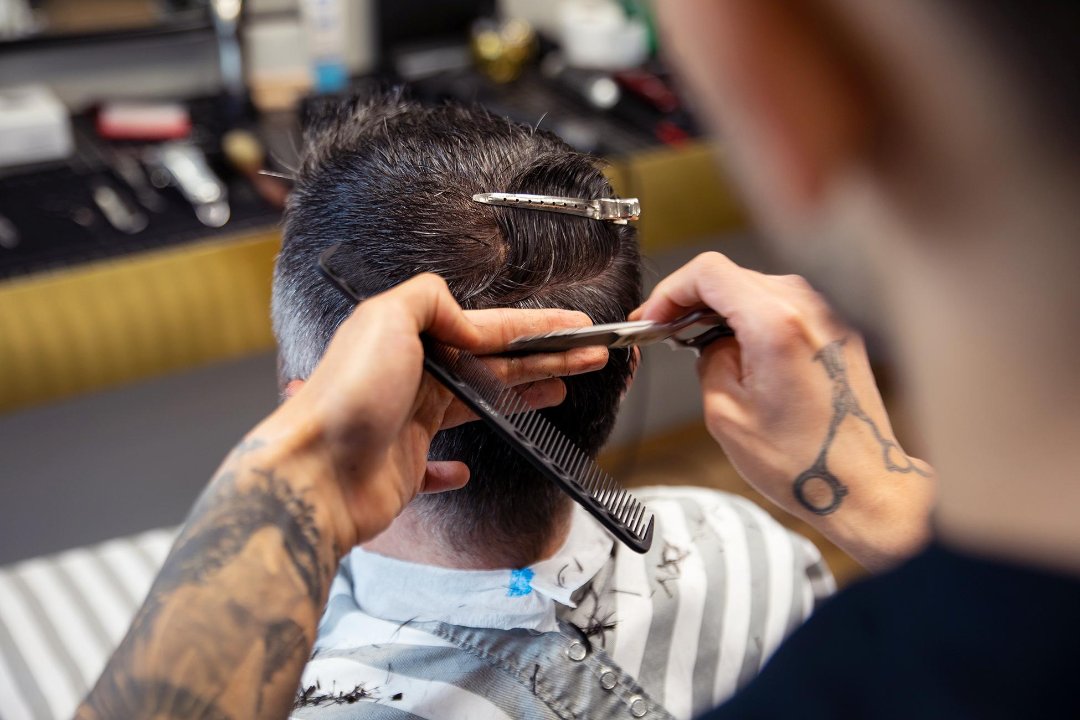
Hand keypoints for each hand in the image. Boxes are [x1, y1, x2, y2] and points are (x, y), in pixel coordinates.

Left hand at [254, 275, 605, 550]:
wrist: (312, 473)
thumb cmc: (345, 399)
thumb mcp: (386, 318)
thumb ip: (429, 301)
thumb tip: (465, 323)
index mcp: (412, 342)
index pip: (491, 331)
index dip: (538, 329)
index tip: (576, 328)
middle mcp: (412, 380)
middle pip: (495, 366)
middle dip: (545, 360)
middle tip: (587, 356)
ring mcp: (408, 426)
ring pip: (478, 407)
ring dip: (520, 398)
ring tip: (558, 390)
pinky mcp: (403, 469)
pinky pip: (435, 467)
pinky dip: (452, 469)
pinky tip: (465, 470)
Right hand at [635, 253, 934, 568]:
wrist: (863, 485)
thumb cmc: (803, 461)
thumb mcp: (726, 413)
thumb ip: (709, 361)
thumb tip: (710, 342)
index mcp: (775, 324)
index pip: (710, 272)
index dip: (670, 291)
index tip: (654, 318)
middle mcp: (808, 310)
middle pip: (734, 275)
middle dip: (694, 300)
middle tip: (667, 330)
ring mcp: (829, 318)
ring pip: (760, 289)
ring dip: (725, 309)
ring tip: (703, 344)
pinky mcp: (840, 334)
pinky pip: (788, 309)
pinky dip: (757, 320)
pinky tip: (743, 353)